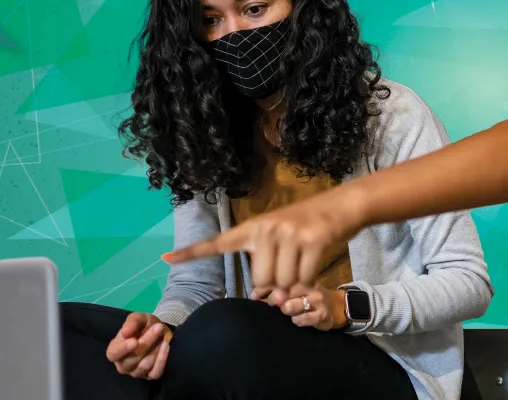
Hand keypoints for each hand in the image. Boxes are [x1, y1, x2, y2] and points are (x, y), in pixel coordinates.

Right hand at [105, 312, 172, 379]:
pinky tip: (166, 346)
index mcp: (115, 350)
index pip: (113, 354)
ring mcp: (136, 372)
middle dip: (147, 342)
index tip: (135, 341)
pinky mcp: (149, 376)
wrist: (160, 332)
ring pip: (144, 365)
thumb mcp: (138, 318)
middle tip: (159, 328)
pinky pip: (155, 372)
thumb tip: (126, 333)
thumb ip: (131, 322)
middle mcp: (123, 365)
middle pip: (132, 359)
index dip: (123, 349)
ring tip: (163, 336)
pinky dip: (162, 359)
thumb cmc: (144, 326)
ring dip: (155, 349)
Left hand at [164, 187, 364, 289]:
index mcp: (252, 228)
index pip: (218, 243)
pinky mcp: (312, 241)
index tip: (165, 258)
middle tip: (288, 276)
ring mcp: (289, 234)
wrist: (342, 206)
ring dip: (294, 287)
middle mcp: (266, 229)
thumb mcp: (280, 238)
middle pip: (261, 282)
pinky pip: (303, 280)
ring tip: (302, 268)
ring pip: (282, 284)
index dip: (191, 253)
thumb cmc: (307, 226)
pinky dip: (309, 282)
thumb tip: (273, 301)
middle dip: (275, 288)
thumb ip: (270, 267)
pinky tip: (314, 267)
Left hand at [252, 283, 347, 330]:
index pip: (279, 278)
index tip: (255, 296)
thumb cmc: (308, 298)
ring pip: (293, 305)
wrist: (335, 307)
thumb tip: (254, 294)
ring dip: (287, 310)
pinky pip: (305, 318)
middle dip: (274, 299)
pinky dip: (298, 321)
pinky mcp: (323, 313)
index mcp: (300, 277)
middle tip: (274, 305)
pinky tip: (297, 321)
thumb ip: (274, 290)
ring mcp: (317, 299)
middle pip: (285, 291)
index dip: (264, 287)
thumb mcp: (293, 290)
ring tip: (287, 311)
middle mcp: (309, 285)